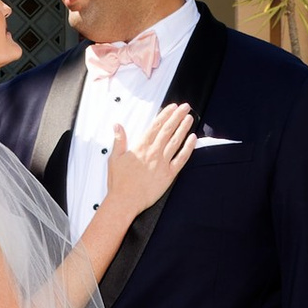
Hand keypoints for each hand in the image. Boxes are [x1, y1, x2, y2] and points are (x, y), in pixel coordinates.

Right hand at [102, 99, 194, 223]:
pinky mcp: (169, 175)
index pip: (156, 126)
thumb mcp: (114, 158)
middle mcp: (153, 153)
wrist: (125, 201)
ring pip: (176, 141)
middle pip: (168, 130)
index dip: (165, 114)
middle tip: (185, 107)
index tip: (172, 107)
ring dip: (184, 128)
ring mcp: (162, 163)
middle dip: (177, 116)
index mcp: (141, 147)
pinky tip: (193, 139)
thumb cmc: (119, 182)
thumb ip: (119, 140)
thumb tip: (117, 126)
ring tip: (189, 118)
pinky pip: (181, 159)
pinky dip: (188, 148)